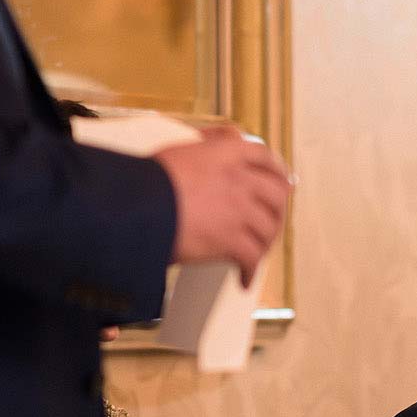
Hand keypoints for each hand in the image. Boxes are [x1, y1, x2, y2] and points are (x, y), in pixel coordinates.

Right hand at [154, 125, 292, 285]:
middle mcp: (239, 178)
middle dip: (276, 211)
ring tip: (255, 253)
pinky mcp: (231, 239)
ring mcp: (239, 210)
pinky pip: (252, 258)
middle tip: (269, 222)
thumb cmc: (147, 179)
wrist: (135, 205)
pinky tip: (243, 278)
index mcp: (227, 152)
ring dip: (265, 244)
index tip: (281, 183)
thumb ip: (207, 143)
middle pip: (276, 195)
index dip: (277, 172)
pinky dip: (250, 271)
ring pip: (268, 229)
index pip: (265, 158)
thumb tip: (222, 138)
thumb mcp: (180, 147)